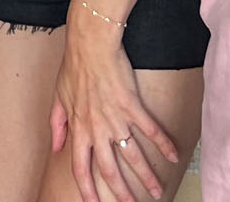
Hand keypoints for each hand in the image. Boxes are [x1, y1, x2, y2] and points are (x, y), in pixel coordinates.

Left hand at [51, 13, 177, 201]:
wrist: (91, 43)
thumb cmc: (74, 67)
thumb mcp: (58, 97)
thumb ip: (57, 125)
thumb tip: (55, 147)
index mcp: (78, 128)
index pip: (80, 168)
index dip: (86, 190)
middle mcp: (96, 129)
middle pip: (109, 170)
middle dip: (122, 192)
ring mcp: (115, 118)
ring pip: (133, 155)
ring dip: (147, 176)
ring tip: (158, 192)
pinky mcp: (132, 105)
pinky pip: (150, 130)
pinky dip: (163, 144)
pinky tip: (174, 156)